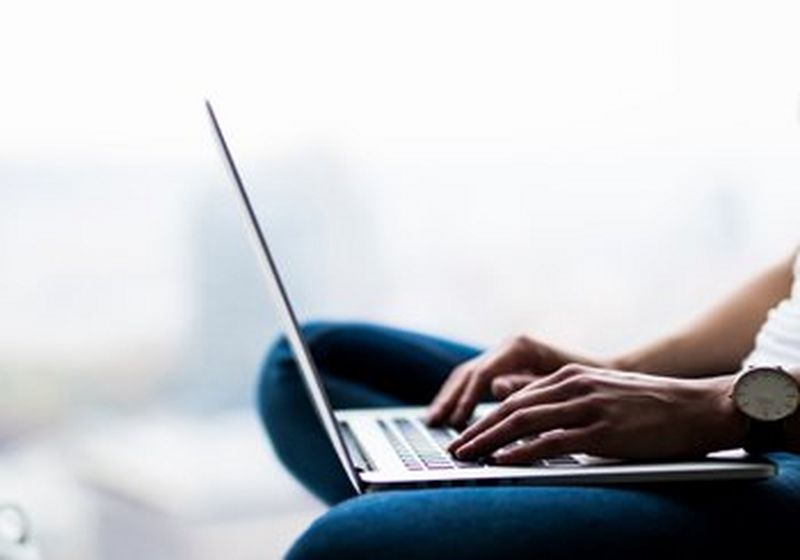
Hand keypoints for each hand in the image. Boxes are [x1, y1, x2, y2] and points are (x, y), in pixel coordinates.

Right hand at [427, 334, 590, 427]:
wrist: (611, 372)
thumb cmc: (592, 381)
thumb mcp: (563, 385)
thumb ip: (528, 386)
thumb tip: (494, 388)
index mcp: (520, 347)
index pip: (482, 375)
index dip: (466, 401)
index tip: (457, 424)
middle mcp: (509, 347)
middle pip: (468, 373)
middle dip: (450, 399)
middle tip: (434, 424)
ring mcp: (505, 355)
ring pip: (467, 376)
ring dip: (450, 399)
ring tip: (434, 422)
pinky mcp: (506, 367)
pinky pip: (475, 382)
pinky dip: (462, 398)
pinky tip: (454, 416)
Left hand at [448, 365, 745, 463]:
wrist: (701, 407)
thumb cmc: (652, 406)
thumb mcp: (602, 394)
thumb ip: (567, 400)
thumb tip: (533, 418)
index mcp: (571, 376)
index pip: (517, 396)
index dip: (486, 415)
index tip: (466, 432)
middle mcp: (574, 386)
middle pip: (512, 407)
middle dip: (478, 427)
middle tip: (454, 446)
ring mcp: (588, 407)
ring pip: (525, 421)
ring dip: (489, 439)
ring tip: (466, 454)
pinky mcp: (603, 431)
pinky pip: (553, 441)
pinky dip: (522, 451)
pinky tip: (503, 460)